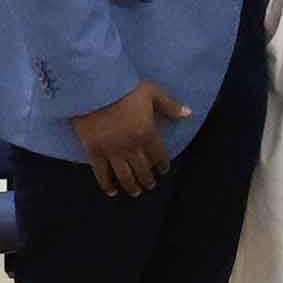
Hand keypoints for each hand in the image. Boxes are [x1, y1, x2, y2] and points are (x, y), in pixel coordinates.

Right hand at [68, 80, 188, 197]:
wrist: (94, 90)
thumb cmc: (125, 90)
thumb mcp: (153, 93)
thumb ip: (170, 106)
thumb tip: (188, 113)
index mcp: (147, 134)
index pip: (158, 155)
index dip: (162, 164)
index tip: (163, 170)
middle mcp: (131, 147)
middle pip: (142, 168)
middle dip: (148, 179)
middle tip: (150, 185)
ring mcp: (112, 151)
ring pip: (124, 175)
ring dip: (131, 186)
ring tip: (136, 192)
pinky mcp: (94, 152)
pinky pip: (101, 173)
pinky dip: (107, 184)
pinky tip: (112, 191)